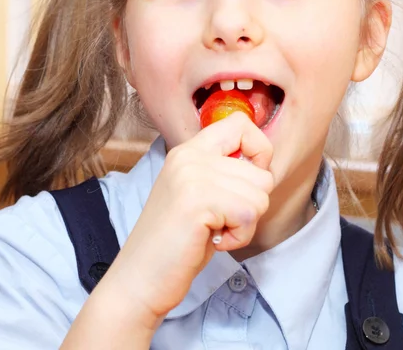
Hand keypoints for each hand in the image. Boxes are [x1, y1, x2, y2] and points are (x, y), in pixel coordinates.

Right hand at [103, 111, 273, 323]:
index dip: (258, 151)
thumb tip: (263, 165)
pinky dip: (239, 236)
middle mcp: (190, 156)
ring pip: (260, 195)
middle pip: (262, 173)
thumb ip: (224, 172)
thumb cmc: (177, 242)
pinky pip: (249, 214)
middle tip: (221, 220)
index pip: (241, 123)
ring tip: (214, 230)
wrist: (139, 279)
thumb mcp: (200, 193)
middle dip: (252, 205)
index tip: (245, 183)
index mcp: (190, 150)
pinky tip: (215, 240)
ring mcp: (192, 175)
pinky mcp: (197, 201)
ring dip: (245, 223)